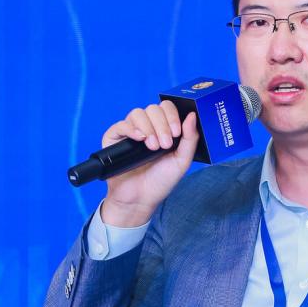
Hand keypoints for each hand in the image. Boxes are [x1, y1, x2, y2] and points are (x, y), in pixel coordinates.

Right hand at [100, 102, 199, 226]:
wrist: (141, 199)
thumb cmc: (161, 181)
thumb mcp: (182, 161)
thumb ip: (190, 139)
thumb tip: (192, 115)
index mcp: (163, 128)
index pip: (166, 107)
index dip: (172, 115)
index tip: (176, 133)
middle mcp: (146, 127)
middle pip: (153, 108)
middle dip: (162, 125)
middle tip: (165, 145)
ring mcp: (130, 132)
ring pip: (137, 113)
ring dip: (148, 128)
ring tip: (152, 148)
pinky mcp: (114, 139)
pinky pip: (120, 124)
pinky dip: (131, 129)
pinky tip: (139, 139)